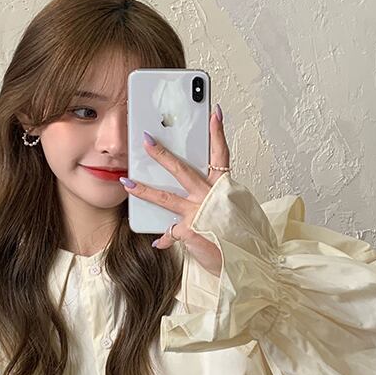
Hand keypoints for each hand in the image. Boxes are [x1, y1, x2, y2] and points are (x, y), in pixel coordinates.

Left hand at [119, 105, 230, 276]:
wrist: (248, 262)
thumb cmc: (239, 236)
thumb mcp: (231, 211)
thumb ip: (212, 200)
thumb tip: (196, 192)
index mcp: (224, 188)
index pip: (221, 154)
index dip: (217, 133)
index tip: (214, 112)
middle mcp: (211, 197)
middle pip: (183, 170)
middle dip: (162, 154)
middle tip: (146, 139)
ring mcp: (199, 213)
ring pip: (166, 197)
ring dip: (144, 189)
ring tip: (127, 181)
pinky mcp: (191, 231)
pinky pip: (171, 233)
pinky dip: (164, 238)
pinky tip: (156, 241)